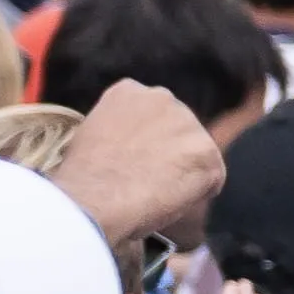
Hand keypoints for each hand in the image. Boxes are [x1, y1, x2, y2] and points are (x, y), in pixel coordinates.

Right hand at [50, 74, 227, 254]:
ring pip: (196, 154)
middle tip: (148, 180)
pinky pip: (211, 180)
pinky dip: (196, 195)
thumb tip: (132, 145)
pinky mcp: (208, 154)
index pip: (151, 114)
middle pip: (179, 130)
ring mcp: (189, 124)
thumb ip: (119, 130)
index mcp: (129, 91)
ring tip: (153, 193)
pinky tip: (169, 202)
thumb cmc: (82, 179)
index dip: (145, 142)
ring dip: (183, 174)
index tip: (134, 160)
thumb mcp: (91, 135)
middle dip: (170, 153)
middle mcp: (163, 98)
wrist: (93, 199)